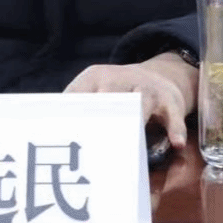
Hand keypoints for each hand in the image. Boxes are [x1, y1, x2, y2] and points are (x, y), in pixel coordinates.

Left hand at [64, 52, 198, 149]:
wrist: (158, 76)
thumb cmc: (117, 93)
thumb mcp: (93, 91)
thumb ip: (74, 109)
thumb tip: (46, 133)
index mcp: (94, 79)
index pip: (78, 94)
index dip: (70, 114)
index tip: (61, 136)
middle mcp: (119, 80)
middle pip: (108, 98)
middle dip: (102, 119)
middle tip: (93, 146)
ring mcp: (145, 89)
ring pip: (141, 102)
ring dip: (136, 121)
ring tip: (128, 144)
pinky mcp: (169, 102)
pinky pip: (172, 116)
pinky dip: (174, 129)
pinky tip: (176, 142)